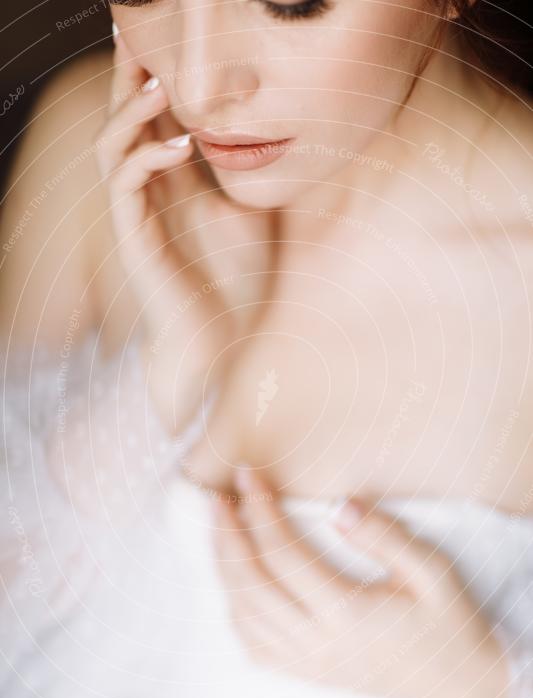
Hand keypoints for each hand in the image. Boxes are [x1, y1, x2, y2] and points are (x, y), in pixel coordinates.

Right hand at [94, 33, 274, 431]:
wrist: (221, 340)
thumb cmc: (236, 282)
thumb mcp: (253, 213)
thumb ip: (246, 174)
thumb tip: (275, 135)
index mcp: (175, 181)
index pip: (157, 117)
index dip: (155, 75)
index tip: (165, 37)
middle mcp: (150, 190)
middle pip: (125, 118)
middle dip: (128, 75)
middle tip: (133, 32)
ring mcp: (138, 212)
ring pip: (112, 145)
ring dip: (131, 110)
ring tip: (157, 82)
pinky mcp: (135, 235)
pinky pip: (126, 183)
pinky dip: (148, 156)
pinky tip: (181, 145)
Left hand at [212, 468, 510, 697]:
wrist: (463, 686)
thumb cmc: (448, 622)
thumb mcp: (432, 571)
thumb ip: (384, 536)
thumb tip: (337, 507)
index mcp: (348, 613)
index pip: (283, 553)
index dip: (259, 509)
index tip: (247, 476)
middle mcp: (319, 644)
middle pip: (250, 583)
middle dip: (227, 535)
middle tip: (219, 498)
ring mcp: (309, 666)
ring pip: (243, 615)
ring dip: (224, 568)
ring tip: (221, 528)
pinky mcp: (308, 677)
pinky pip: (253, 645)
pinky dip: (235, 608)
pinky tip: (235, 581)